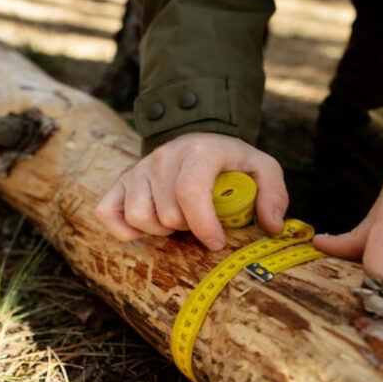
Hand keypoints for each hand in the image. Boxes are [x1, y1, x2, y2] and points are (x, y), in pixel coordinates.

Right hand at [95, 132, 288, 249]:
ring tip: (177, 220)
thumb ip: (274, 194)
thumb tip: (271, 226)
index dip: (203, 225)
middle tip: (199, 221)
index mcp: (200, 151)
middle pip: (167, 213)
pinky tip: (148, 226)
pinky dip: (125, 229)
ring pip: (139, 217)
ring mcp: (139, 169)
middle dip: (187, 228)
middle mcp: (164, 157)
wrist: (199, 139)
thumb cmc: (231, 161)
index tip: (216, 242)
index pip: (191, 192)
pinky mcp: (122, 181)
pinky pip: (108, 214)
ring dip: (160, 229)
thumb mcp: (262, 168)